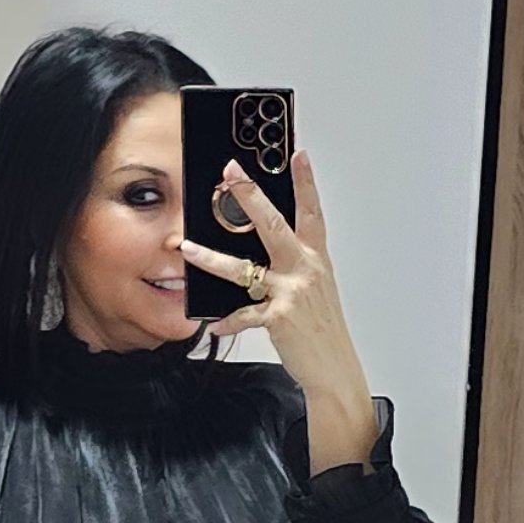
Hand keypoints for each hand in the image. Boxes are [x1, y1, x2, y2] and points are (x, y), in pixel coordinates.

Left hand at [180, 148, 371, 402]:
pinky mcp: (279, 318)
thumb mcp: (315, 290)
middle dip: (250, 196)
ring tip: (189, 249)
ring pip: (244, 268)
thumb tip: (264, 254)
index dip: (305, 182)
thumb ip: (293, 267)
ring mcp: (291, 292)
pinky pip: (244, 315)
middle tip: (231, 173)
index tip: (297, 153)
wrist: (335, 369)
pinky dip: (228, 321)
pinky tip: (214, 324)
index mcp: (316, 259)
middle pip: (274, 224)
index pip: (311, 212)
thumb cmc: (322, 331)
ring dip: (211, 259)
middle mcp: (305, 269)